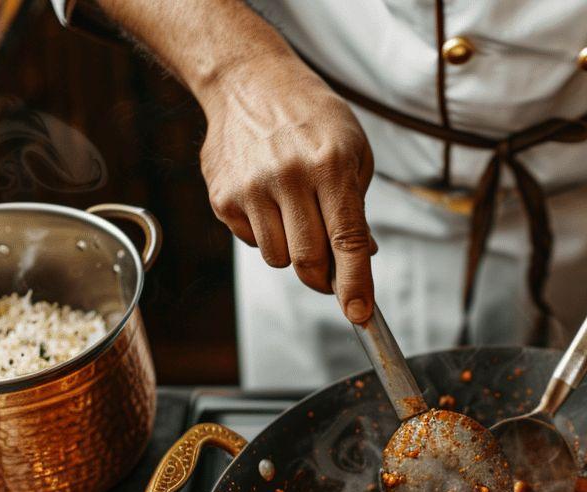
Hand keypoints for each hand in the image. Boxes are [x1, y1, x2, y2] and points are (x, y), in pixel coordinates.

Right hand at [199, 59, 376, 321]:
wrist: (249, 81)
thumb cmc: (311, 118)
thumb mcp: (353, 151)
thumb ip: (358, 209)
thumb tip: (363, 259)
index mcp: (330, 165)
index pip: (346, 240)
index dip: (355, 284)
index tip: (359, 315)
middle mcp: (289, 177)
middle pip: (309, 261)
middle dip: (323, 278)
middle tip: (330, 272)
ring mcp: (252, 188)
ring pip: (279, 258)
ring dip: (292, 251)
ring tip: (295, 210)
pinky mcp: (223, 197)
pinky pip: (252, 242)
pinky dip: (265, 233)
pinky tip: (268, 198)